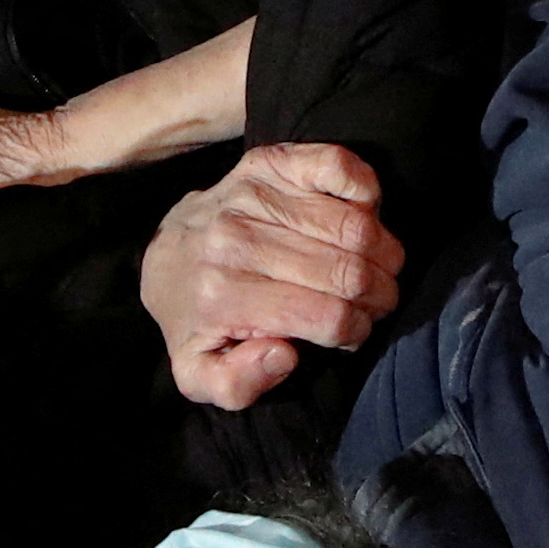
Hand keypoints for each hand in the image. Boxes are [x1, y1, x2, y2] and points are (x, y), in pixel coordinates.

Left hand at [140, 143, 405, 408]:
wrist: (166, 258)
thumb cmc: (199, 320)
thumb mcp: (200, 373)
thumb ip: (236, 384)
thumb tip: (285, 355)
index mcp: (226, 296)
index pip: (329, 317)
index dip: (357, 331)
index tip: (354, 333)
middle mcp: (237, 240)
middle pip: (348, 272)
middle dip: (379, 295)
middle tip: (378, 302)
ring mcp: (253, 195)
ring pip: (354, 225)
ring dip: (383, 252)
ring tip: (375, 268)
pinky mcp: (268, 163)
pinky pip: (337, 165)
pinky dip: (366, 191)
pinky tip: (363, 216)